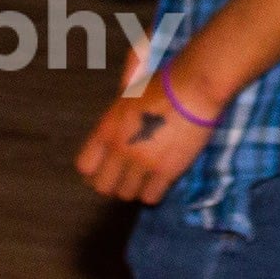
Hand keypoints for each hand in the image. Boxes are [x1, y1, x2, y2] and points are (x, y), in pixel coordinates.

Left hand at [75, 51, 215, 203]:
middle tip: (126, 177)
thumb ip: (117, 113)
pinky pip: (150, 197)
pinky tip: (160, 180)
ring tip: (144, 178)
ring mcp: (142, 162)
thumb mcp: (130, 92)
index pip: (85, 166)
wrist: (195, 88)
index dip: (94, 171)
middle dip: (113, 184)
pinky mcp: (165, 172)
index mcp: (108, 128)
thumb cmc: (164, 82)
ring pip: (126, 195)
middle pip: (102, 187)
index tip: (105, 168)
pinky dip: (154, 192)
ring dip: (134, 188)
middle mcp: (120, 148)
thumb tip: (111, 116)